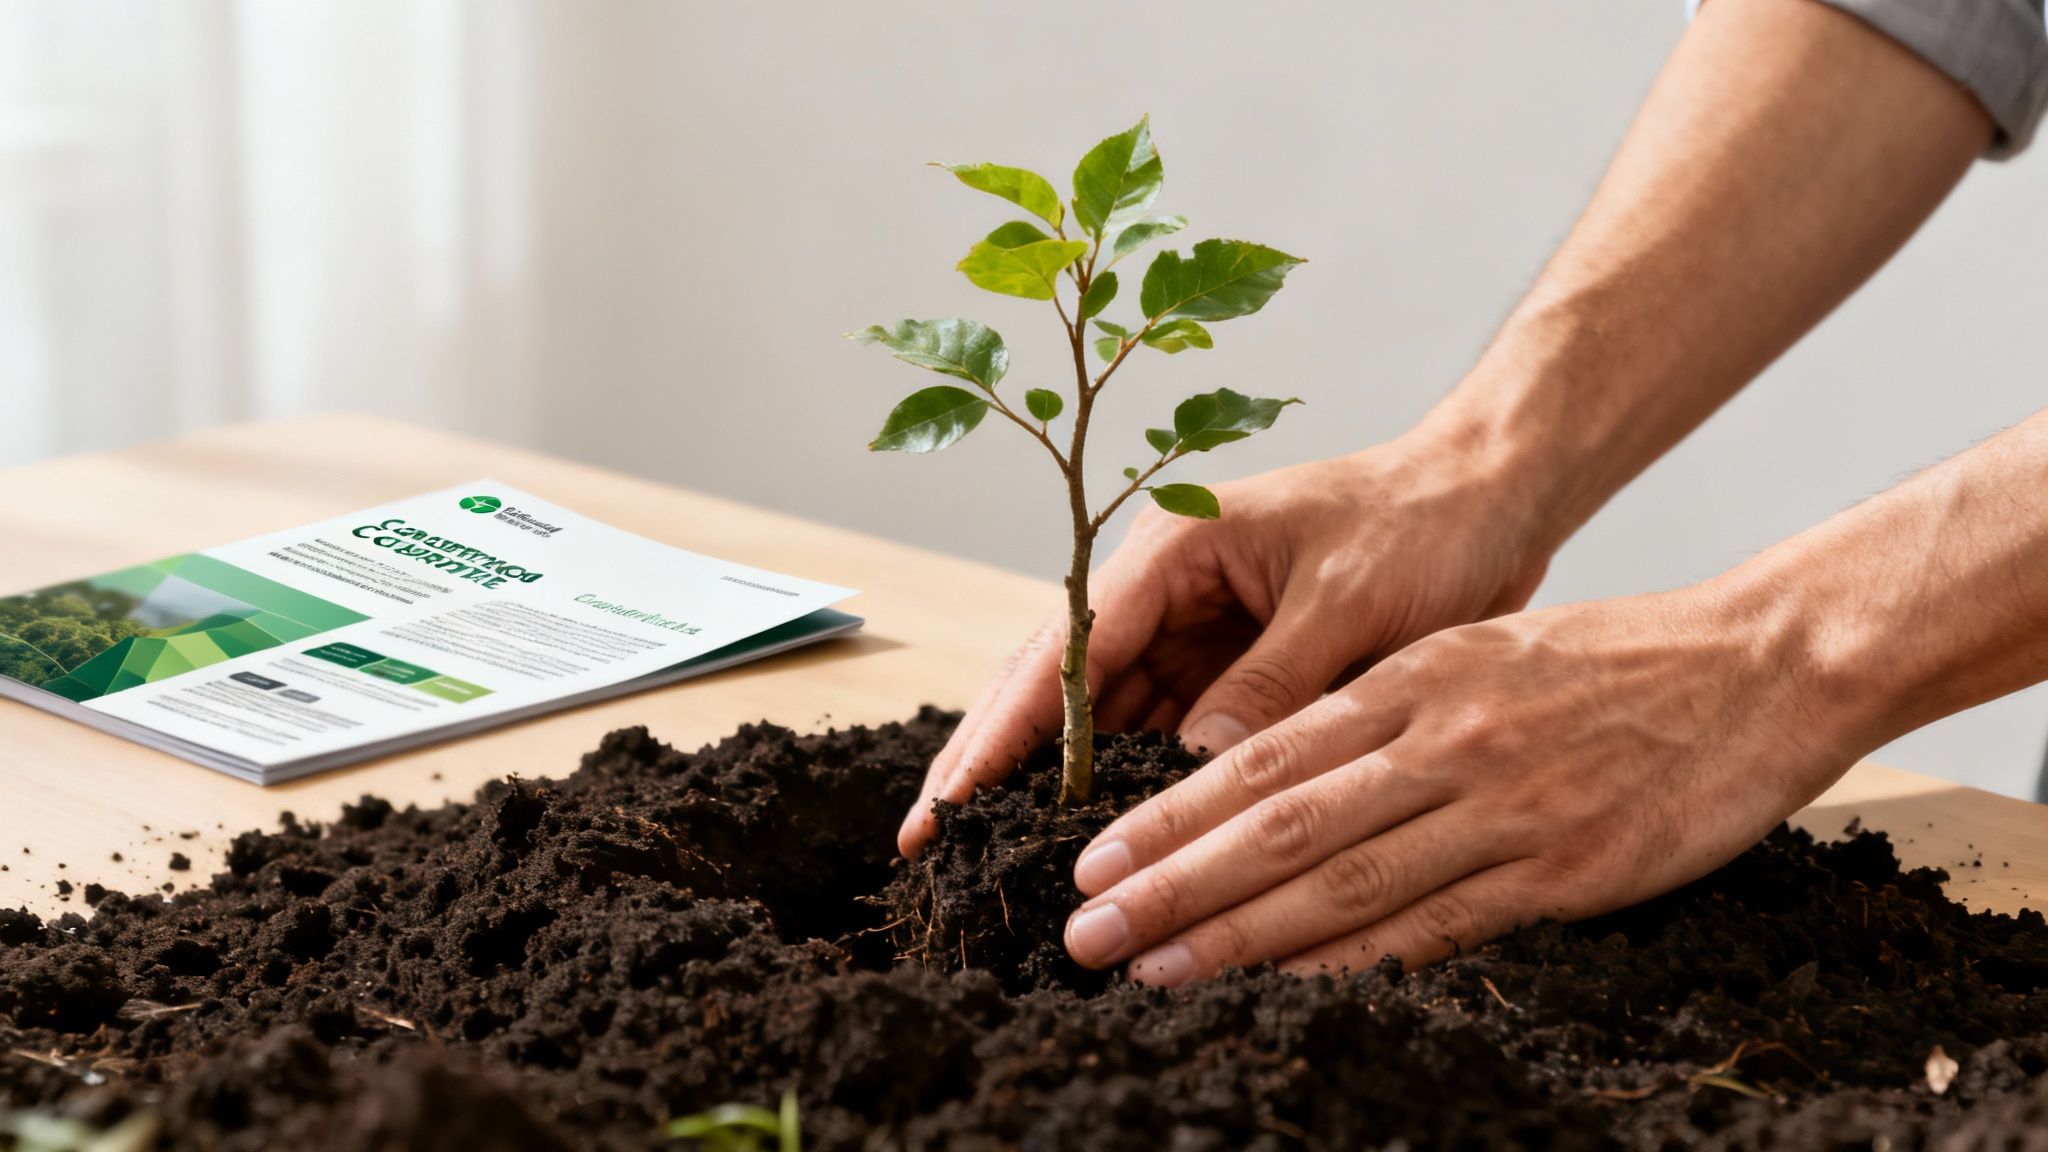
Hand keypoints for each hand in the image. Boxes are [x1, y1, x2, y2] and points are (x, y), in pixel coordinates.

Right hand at [897, 430, 1553, 856]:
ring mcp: (1198, 631)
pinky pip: (1167, 735)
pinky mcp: (1236, 667)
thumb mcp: (1350, 603)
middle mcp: (1168, 591)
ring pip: (1104, 721)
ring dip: (1062, 786)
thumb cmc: (1425, 523)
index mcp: (1176, 549)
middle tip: (933, 846)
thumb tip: (1194, 775)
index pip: (1066, 651)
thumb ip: (1269, 687)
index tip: (946, 801)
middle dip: (996, 764)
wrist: (1492, 497)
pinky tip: (1113, 842)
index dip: (1003, 732)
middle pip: (1058, 688)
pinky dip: (1139, 786)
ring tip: (1007, 864)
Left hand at [1060, 581, 1858, 982]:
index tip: (1093, 858)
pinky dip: (1352, 959)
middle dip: (1169, 884)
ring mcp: (1500, 807)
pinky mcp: (1563, 870)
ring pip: (1341, 882)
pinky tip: (1283, 985)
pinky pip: (1437, 924)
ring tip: (1152, 969)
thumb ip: (1388, 709)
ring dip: (1235, 935)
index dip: (1169, 816)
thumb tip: (1285, 769)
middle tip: (1084, 931)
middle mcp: (1439, 740)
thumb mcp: (1482, 652)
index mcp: (1412, 681)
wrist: (1759, 662)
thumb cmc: (1613, 659)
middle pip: (1277, 825)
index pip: (1261, 757)